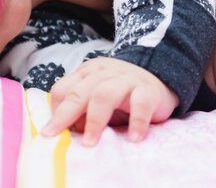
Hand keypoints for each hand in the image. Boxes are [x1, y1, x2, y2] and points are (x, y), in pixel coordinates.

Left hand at [40, 57, 178, 146]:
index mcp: (86, 73)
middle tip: (57, 136)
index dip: (57, 111)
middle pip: (80, 92)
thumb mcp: (96, 98)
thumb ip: (81, 111)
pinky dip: (136, 121)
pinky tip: (133, 138)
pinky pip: (141, 103)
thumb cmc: (121, 95)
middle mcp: (103, 72)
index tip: (56, 132)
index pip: (62, 88)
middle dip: (66, 115)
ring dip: (95, 120)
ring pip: (105, 95)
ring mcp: (126, 78)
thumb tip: (67, 133)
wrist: (158, 78)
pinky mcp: (148, 89)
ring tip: (90, 143)